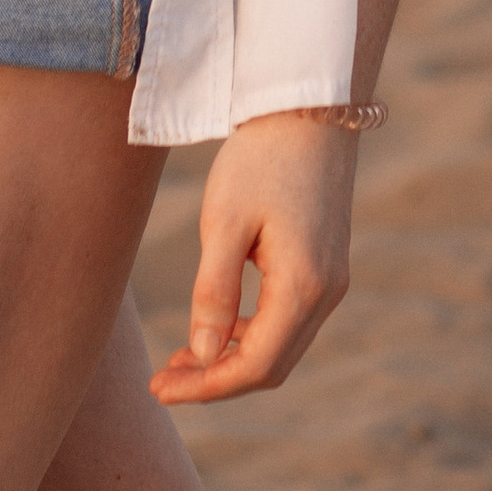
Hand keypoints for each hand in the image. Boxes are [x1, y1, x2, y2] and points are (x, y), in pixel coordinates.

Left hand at [148, 112, 358, 405]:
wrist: (310, 101)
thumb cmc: (260, 155)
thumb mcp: (224, 221)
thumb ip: (214, 293)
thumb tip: (201, 357)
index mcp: (303, 285)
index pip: (254, 366)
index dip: (205, 387)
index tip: (158, 389)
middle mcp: (327, 291)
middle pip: (271, 366)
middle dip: (217, 381)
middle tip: (164, 379)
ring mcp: (332, 278)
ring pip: (282, 346)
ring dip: (234, 359)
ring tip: (182, 358)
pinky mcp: (327, 262)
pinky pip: (290, 319)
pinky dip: (253, 334)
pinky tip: (218, 324)